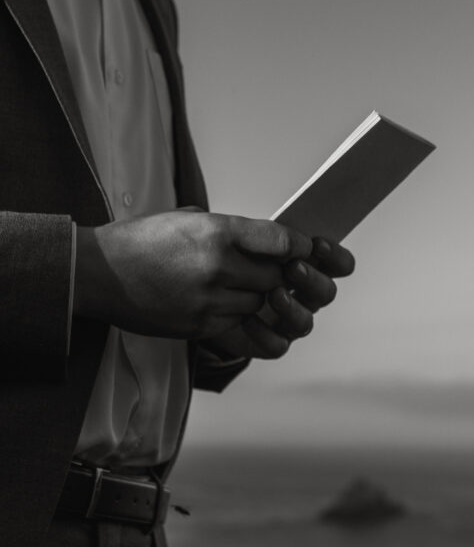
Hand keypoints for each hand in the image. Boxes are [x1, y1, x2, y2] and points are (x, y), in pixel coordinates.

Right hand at [75, 209, 310, 338]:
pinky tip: (238, 309)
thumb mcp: (190, 219)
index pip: (281, 241)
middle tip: (275, 270)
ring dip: (262, 298)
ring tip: (246, 287)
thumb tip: (272, 244)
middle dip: (280, 274)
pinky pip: (243, 327)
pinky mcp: (200, 327)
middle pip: (277, 277)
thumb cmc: (142, 241)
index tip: (304, 249)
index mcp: (217, 232)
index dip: (299, 247)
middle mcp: (218, 266)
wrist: (96, 274)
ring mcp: (209, 301)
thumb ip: (233, 230)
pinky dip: (245, 319)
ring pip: (262, 304)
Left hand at [200, 238, 354, 358]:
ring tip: (273, 294)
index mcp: (309, 265)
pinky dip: (265, 334)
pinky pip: (278, 345)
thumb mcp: (244, 237)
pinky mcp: (269, 341)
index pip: (340, 264)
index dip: (335, 257)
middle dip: (312, 279)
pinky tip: (248, 319)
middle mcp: (305, 295)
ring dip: (292, 308)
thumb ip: (269, 235)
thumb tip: (293, 236)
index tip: (318, 244)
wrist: (199, 286)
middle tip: (292, 267)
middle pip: (326, 292)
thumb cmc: (228, 258)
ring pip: (306, 322)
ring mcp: (289, 321)